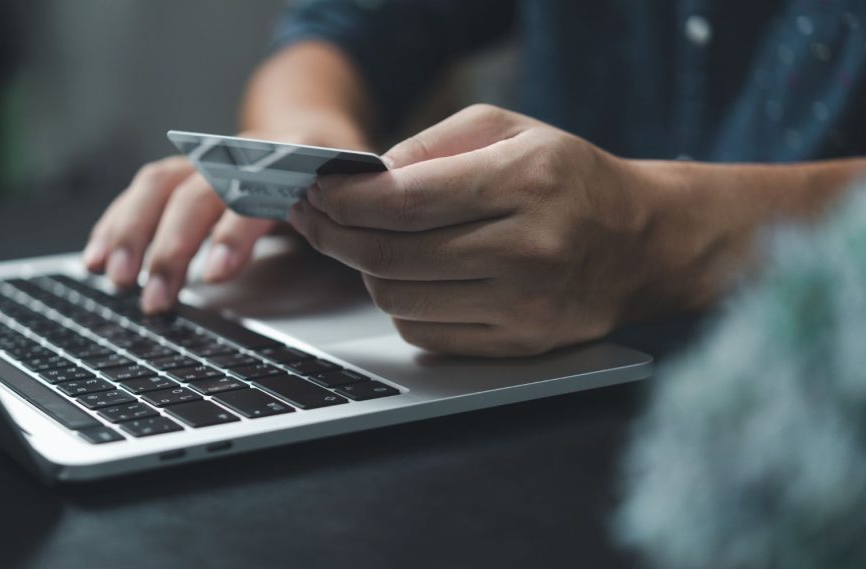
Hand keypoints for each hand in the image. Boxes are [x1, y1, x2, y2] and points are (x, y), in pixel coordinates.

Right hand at [83, 131, 364, 313]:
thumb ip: (349, 226)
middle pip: (196, 193)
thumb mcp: (355, 202)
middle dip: (171, 248)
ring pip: (160, 186)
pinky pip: (144, 191)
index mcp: (292, 162)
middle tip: (156, 300)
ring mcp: (209, 162)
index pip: (256, 194)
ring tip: (114, 279)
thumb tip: (355, 264)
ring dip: (132, 233)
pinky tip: (95, 257)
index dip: (234, 233)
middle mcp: (242, 156)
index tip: (216, 273)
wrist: (313, 129)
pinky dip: (116, 224)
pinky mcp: (185, 174)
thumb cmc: (338, 178)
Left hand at [289, 104, 656, 356]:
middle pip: (393, 256)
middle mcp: (528, 248)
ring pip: (400, 301)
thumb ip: (433, 143)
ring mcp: (525, 305)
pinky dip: (399, 306)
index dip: (347, 199)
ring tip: (359, 244)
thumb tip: (366, 177)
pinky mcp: (519, 345)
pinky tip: (404, 278)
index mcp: (527, 182)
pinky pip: (426, 336)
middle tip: (314, 219)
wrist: (642, 243)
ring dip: (364, 272)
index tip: (317, 192)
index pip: (406, 200)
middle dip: (335, 236)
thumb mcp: (510, 129)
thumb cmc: (569, 179)